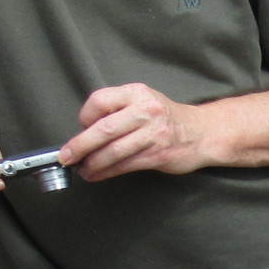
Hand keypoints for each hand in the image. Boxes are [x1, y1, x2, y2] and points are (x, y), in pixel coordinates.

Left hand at [64, 82, 209, 180]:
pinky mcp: (158, 154)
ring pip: (113, 151)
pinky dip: (106, 172)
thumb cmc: (166, 119)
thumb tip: (84, 131)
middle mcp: (146, 110)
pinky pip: (125, 165)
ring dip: (92, 164)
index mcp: (137, 93)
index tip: (80, 129)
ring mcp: (154, 133)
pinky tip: (97, 174)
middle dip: (80, 146)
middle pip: (104, 129)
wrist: (202, 133)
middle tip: (66, 157)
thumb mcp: (144, 101)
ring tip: (83, 170)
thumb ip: (118, 110)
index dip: (85, 117)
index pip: (100, 101)